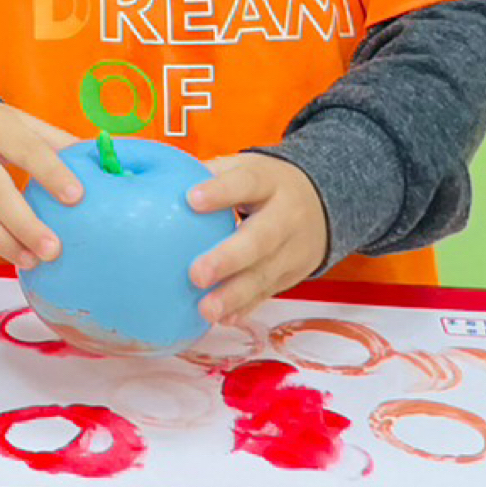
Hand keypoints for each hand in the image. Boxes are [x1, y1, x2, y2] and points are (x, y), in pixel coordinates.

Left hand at [186, 154, 327, 322]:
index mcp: (269, 182)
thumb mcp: (247, 168)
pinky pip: (268, 292)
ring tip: (207, 309)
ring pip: (265, 274)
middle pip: (261, 238)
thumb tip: (162, 178)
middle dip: (228, 258)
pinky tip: (224, 318)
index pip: (246, 183)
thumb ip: (211, 172)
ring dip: (235, 294)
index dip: (221, 191)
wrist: (323, 202)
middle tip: (196, 274)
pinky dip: (246, 307)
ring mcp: (293, 249)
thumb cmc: (267, 185)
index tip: (191, 199)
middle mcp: (286, 215)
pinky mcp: (292, 274)